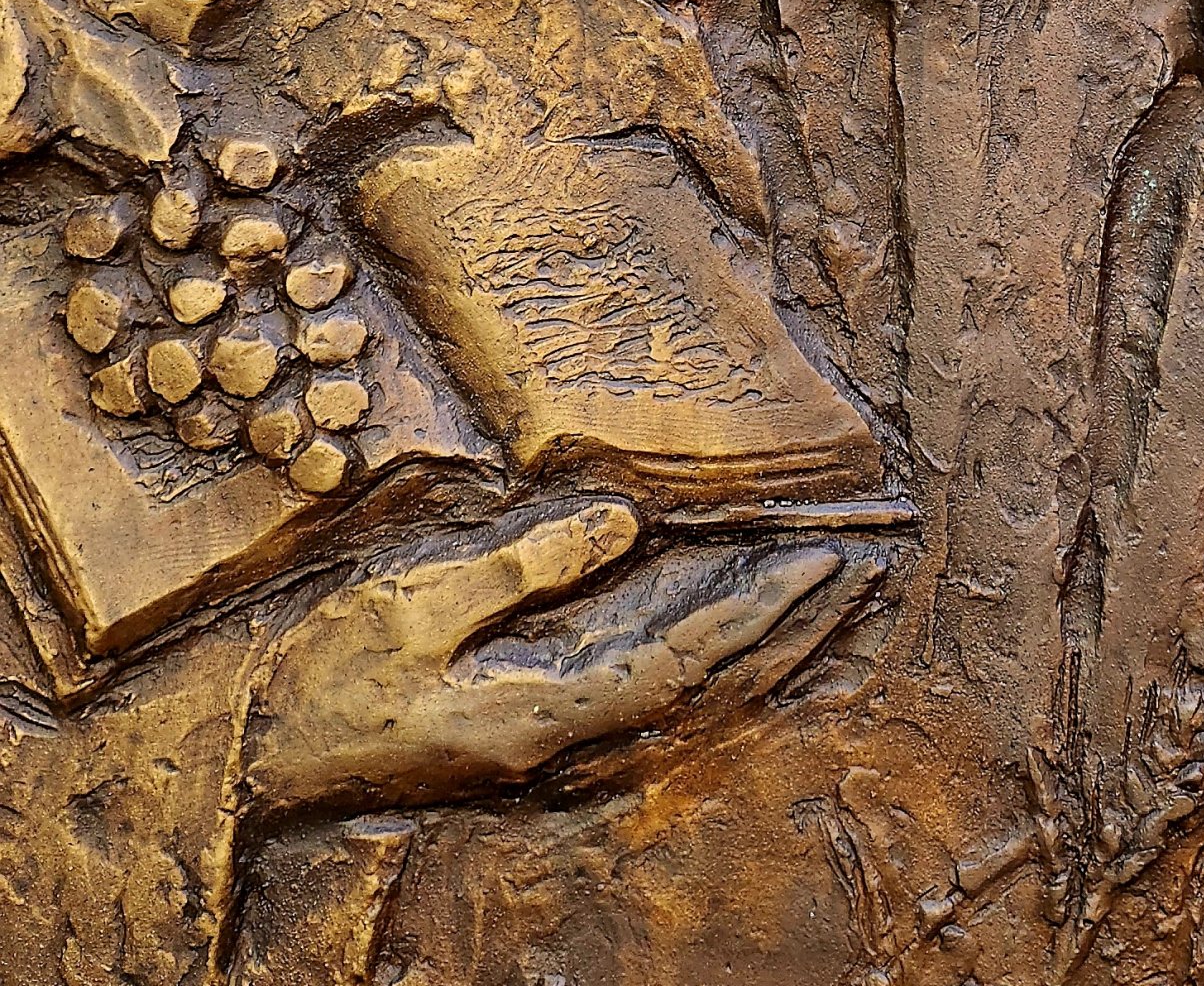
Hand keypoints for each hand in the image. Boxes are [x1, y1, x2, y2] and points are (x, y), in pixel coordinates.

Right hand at [243, 497, 877, 817]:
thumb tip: (623, 520)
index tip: (824, 561)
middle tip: (860, 570)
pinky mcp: (537, 748)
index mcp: (546, 719)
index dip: (762, 612)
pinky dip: (709, 671)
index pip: (689, 662)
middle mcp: (567, 751)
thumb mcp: (416, 606)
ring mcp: (554, 758)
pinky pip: (651, 713)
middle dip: (790, 632)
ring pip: (690, 708)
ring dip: (761, 652)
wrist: (258, 767)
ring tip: (822, 596)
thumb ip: (524, 565)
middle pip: (710, 693)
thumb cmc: (327, 682)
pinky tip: (735, 641)